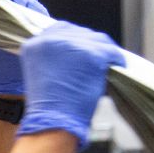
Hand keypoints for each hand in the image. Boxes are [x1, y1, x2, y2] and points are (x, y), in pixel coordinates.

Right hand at [18, 21, 125, 146]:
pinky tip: (118, 65)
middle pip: (79, 32)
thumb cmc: (47, 108)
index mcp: (35, 44)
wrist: (52, 122)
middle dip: (88, 43)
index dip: (72, 39)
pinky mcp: (92, 54)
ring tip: (109, 61)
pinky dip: (116, 58)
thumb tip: (76, 51)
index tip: (80, 47)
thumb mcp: (42, 73)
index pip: (59, 29)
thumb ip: (55, 57)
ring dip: (103, 50)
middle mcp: (51, 39)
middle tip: (97, 57)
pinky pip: (110, 51)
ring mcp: (73, 45)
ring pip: (96, 39)